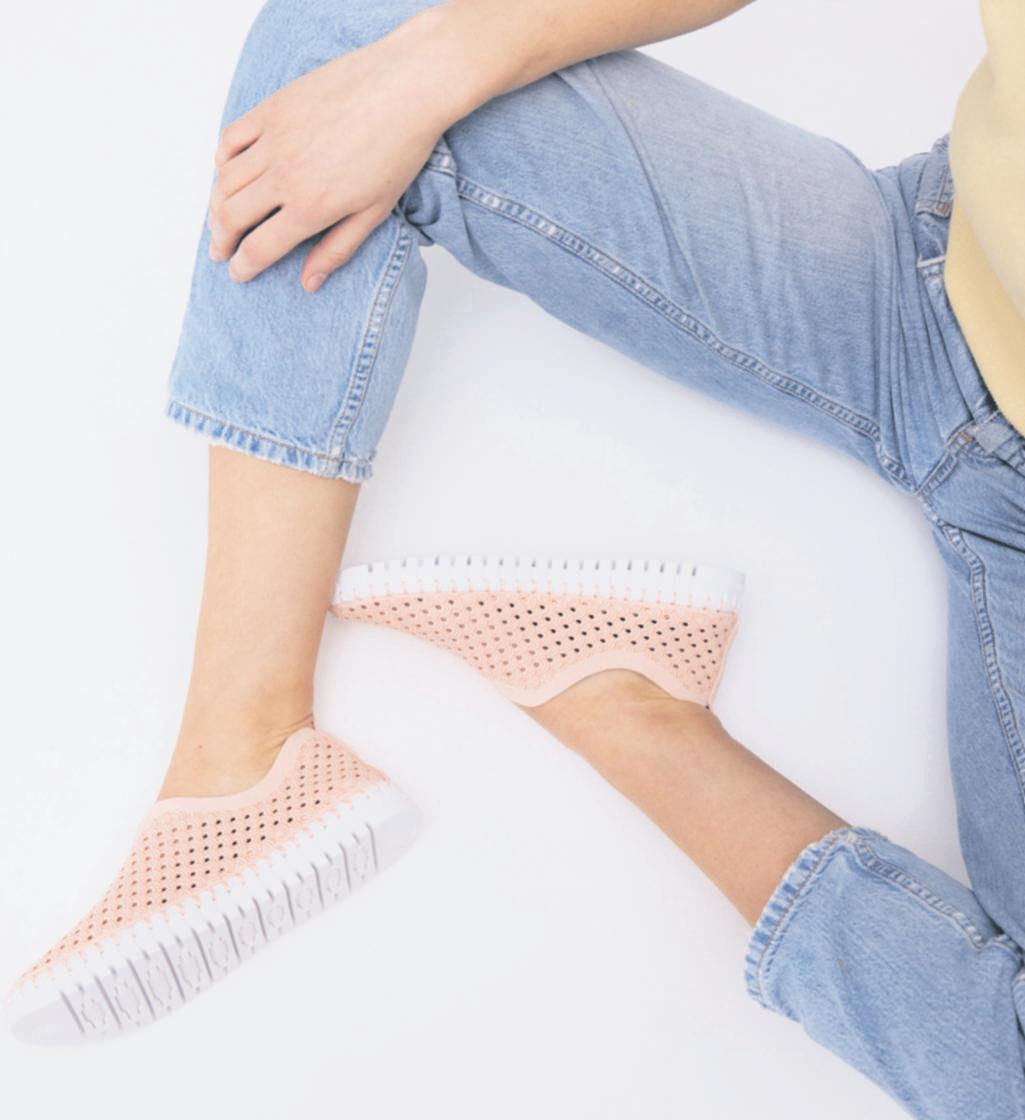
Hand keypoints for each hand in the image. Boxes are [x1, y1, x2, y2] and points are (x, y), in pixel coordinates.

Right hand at [207, 12, 464, 291]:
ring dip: (216, 205)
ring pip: (226, 180)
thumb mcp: (373, 213)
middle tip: (220, 251)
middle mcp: (284, 175)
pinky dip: (222, 160)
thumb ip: (337, 249)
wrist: (404, 88)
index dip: (243, 266)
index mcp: (311, 207)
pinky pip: (231, 138)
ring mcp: (274, 139)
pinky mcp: (272, 108)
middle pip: (232, 216)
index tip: (237, 273)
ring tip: (219, 218)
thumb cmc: (398, 151)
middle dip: (221, 240)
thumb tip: (309, 282)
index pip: (260, 248)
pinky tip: (225, 172)